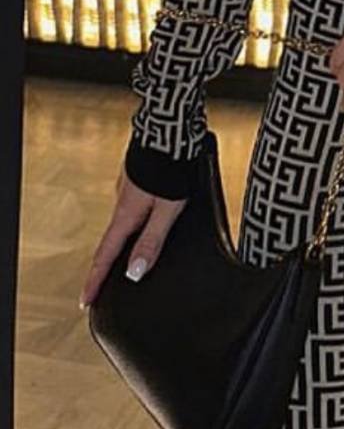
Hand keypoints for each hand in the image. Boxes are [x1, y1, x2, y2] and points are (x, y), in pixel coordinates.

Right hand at [79, 164, 187, 308]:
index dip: (96, 281)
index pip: (105, 257)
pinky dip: (130, 222)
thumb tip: (134, 273)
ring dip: (119, 242)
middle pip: (111, 241)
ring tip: (120, 260)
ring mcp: (129, 187)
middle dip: (105, 266)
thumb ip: (152, 241)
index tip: (86, 301)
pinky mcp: (138, 177)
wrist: (172, 127)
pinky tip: (140, 223)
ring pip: (121, 222)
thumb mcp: (167, 209)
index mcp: (126, 214)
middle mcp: (123, 202)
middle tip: (100, 286)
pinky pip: (130, 206)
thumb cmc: (173, 166)